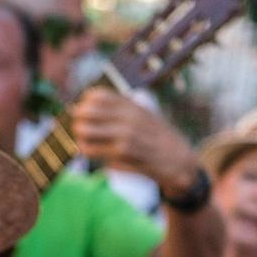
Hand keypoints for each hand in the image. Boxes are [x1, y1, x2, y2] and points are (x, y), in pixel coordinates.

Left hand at [67, 88, 199, 194]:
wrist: (179, 161)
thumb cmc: (158, 140)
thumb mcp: (145, 116)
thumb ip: (123, 111)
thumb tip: (92, 106)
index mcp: (133, 106)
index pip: (98, 95)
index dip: (85, 103)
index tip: (85, 111)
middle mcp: (128, 117)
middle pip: (87, 111)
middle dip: (78, 119)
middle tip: (78, 127)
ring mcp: (126, 134)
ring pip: (86, 130)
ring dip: (80, 135)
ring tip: (82, 140)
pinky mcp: (123, 153)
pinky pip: (93, 150)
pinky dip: (86, 150)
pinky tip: (87, 151)